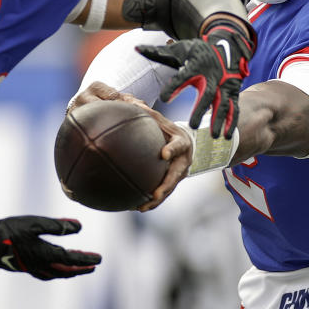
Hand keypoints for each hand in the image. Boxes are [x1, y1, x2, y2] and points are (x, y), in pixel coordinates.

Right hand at [0, 216, 100, 279]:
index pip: (72, 259)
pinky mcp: (24, 266)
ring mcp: (32, 268)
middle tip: (93, 266)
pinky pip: (46, 273)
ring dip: (69, 271)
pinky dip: (56, 271)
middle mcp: (41, 265)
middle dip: (81, 268)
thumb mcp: (36, 223)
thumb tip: (79, 227)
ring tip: (77, 268)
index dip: (86, 259)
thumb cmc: (10, 231)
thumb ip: (57, 225)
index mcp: (46, 255)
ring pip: (56, 273)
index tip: (99, 259)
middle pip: (66, 270)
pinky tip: (53, 267)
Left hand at [69, 81, 192, 211]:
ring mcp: (179, 172)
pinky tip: (135, 206)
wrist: (181, 140)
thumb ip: (145, 111)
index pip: (179, 145)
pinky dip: (151, 201)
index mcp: (181, 141)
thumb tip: (125, 101)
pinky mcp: (172, 181)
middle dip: (166, 186)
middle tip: (154, 193)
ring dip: (157, 199)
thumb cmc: (164, 126)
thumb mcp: (158, 118)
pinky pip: (162, 192)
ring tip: (142, 207)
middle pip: (176, 175)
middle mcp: (183, 159)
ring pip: (169, 188)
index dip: (173, 149)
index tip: (163, 154)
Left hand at [136, 19, 253, 138]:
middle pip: (206, 94)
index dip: (173, 87)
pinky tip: (227, 136)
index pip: (183, 77)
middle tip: (192, 126)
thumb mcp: (178, 50)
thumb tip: (136, 48)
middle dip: (200, 110)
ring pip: (223, 103)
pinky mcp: (233, 91)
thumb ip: (158, 52)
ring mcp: (224, 84)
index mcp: (195, 65)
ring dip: (219, 120)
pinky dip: (231, 121)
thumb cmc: (195, 51)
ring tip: (215, 136)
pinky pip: (233, 107)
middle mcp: (212, 75)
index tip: (163, 99)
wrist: (225, 45)